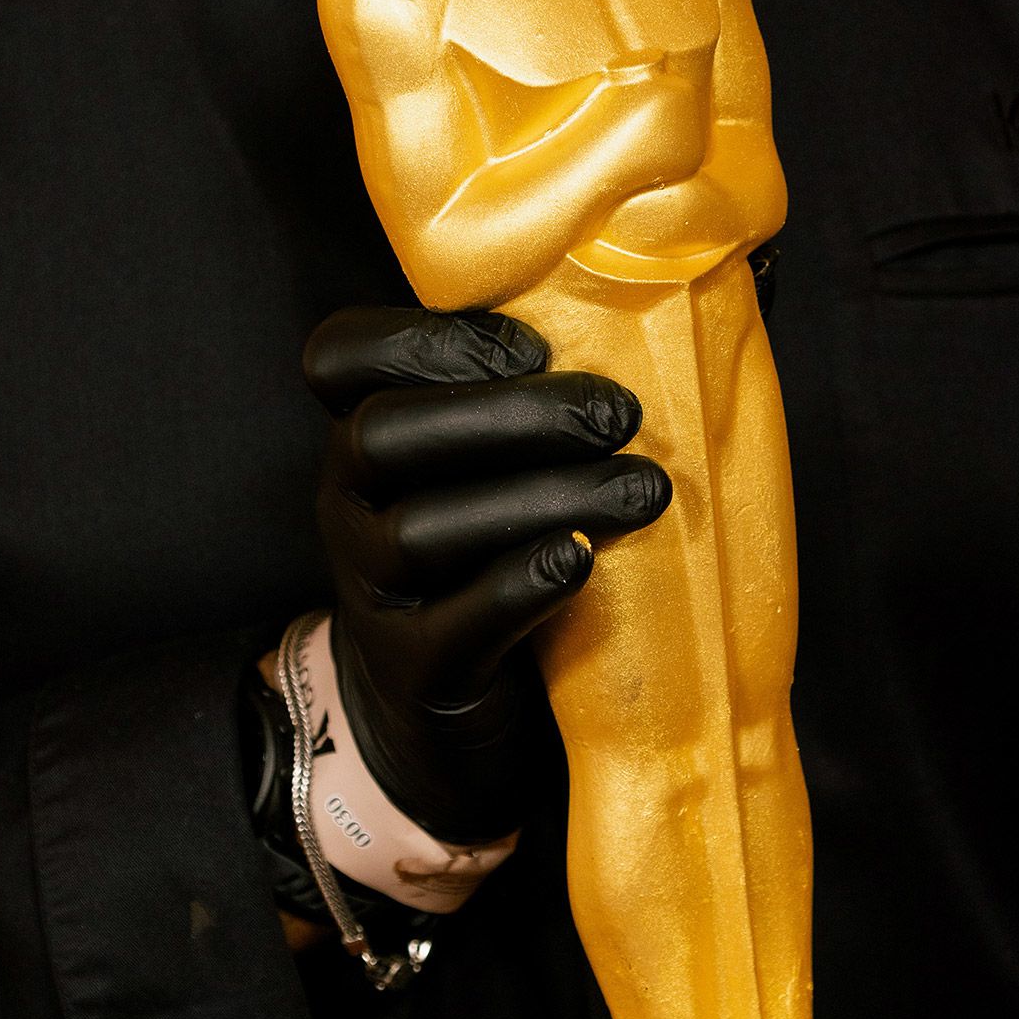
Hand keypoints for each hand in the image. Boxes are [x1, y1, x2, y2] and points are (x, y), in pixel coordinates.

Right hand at [304, 304, 672, 844]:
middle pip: (381, 436)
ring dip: (543, 498)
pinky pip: (454, 626)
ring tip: (644, 489)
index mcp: (365, 439)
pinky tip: (582, 558)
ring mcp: (371, 593)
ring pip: (422, 532)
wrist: (442, 709)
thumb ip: (533, 393)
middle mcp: (348, 506)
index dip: (424, 337)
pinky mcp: (414, 673)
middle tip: (620, 416)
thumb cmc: (490, 556)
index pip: (338, 359)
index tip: (534, 346)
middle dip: (508, 414)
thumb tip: (680, 309)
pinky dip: (520, 585)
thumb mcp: (489, 469)